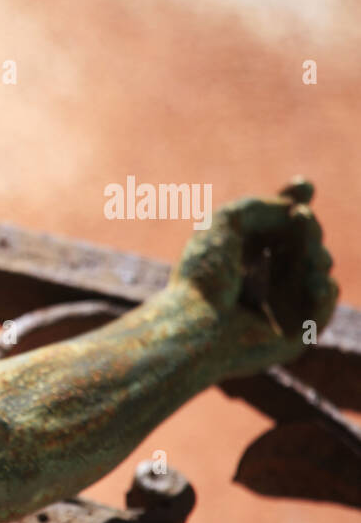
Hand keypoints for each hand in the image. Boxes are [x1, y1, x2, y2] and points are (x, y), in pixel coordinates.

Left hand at [172, 177, 337, 377]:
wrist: (198, 323)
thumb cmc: (204, 274)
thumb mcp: (226, 221)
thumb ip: (263, 206)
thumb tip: (297, 212)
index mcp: (235, 258)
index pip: (272, 228)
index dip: (292, 204)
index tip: (303, 186)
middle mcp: (256, 282)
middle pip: (302, 244)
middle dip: (308, 227)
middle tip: (301, 218)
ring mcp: (275, 308)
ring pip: (317, 270)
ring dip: (316, 255)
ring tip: (305, 255)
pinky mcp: (291, 336)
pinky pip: (323, 308)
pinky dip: (324, 292)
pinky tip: (315, 282)